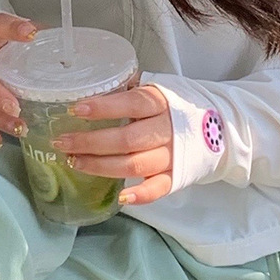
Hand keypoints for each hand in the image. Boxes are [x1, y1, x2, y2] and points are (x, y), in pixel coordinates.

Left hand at [52, 84, 173, 204]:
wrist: (217, 126)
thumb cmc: (174, 106)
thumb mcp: (155, 89)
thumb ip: (128, 89)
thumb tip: (91, 83)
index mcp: (161, 103)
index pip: (132, 104)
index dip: (104, 108)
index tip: (76, 109)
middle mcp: (167, 129)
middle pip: (126, 139)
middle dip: (90, 143)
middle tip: (62, 142)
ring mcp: (173, 155)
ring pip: (134, 165)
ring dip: (101, 166)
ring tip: (73, 162)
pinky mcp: (177, 176)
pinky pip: (160, 188)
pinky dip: (141, 195)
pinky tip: (121, 196)